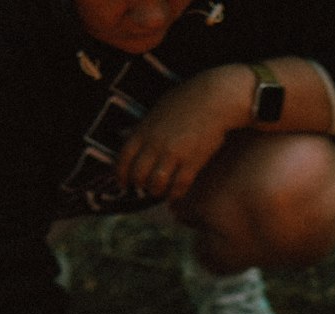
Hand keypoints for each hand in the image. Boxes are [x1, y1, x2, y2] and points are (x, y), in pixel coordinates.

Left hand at [116, 69, 241, 201]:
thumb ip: (144, 128)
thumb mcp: (157, 110)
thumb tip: (132, 139)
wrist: (214, 98)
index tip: (123, 182)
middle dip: (140, 185)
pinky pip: (179, 187)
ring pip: (157, 185)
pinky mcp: (192, 162)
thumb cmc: (186, 100)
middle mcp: (155, 144)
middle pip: (138, 176)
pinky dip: (175, 194)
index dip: (120, 174)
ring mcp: (173, 154)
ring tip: (162, 190)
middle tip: (145, 187)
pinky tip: (176, 193)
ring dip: (157, 191)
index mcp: (144, 130)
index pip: (123, 158)